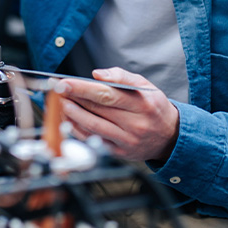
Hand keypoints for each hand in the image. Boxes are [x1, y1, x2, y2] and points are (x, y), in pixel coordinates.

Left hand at [54, 67, 179, 161]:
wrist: (170, 136)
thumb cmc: (153, 107)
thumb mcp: (145, 85)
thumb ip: (121, 76)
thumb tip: (97, 75)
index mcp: (142, 104)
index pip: (106, 94)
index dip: (82, 88)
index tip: (64, 82)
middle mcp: (135, 124)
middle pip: (97, 110)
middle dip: (73, 98)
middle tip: (57, 90)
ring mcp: (127, 140)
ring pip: (93, 127)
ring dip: (72, 114)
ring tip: (61, 103)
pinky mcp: (120, 152)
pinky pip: (94, 141)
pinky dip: (78, 130)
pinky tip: (70, 120)